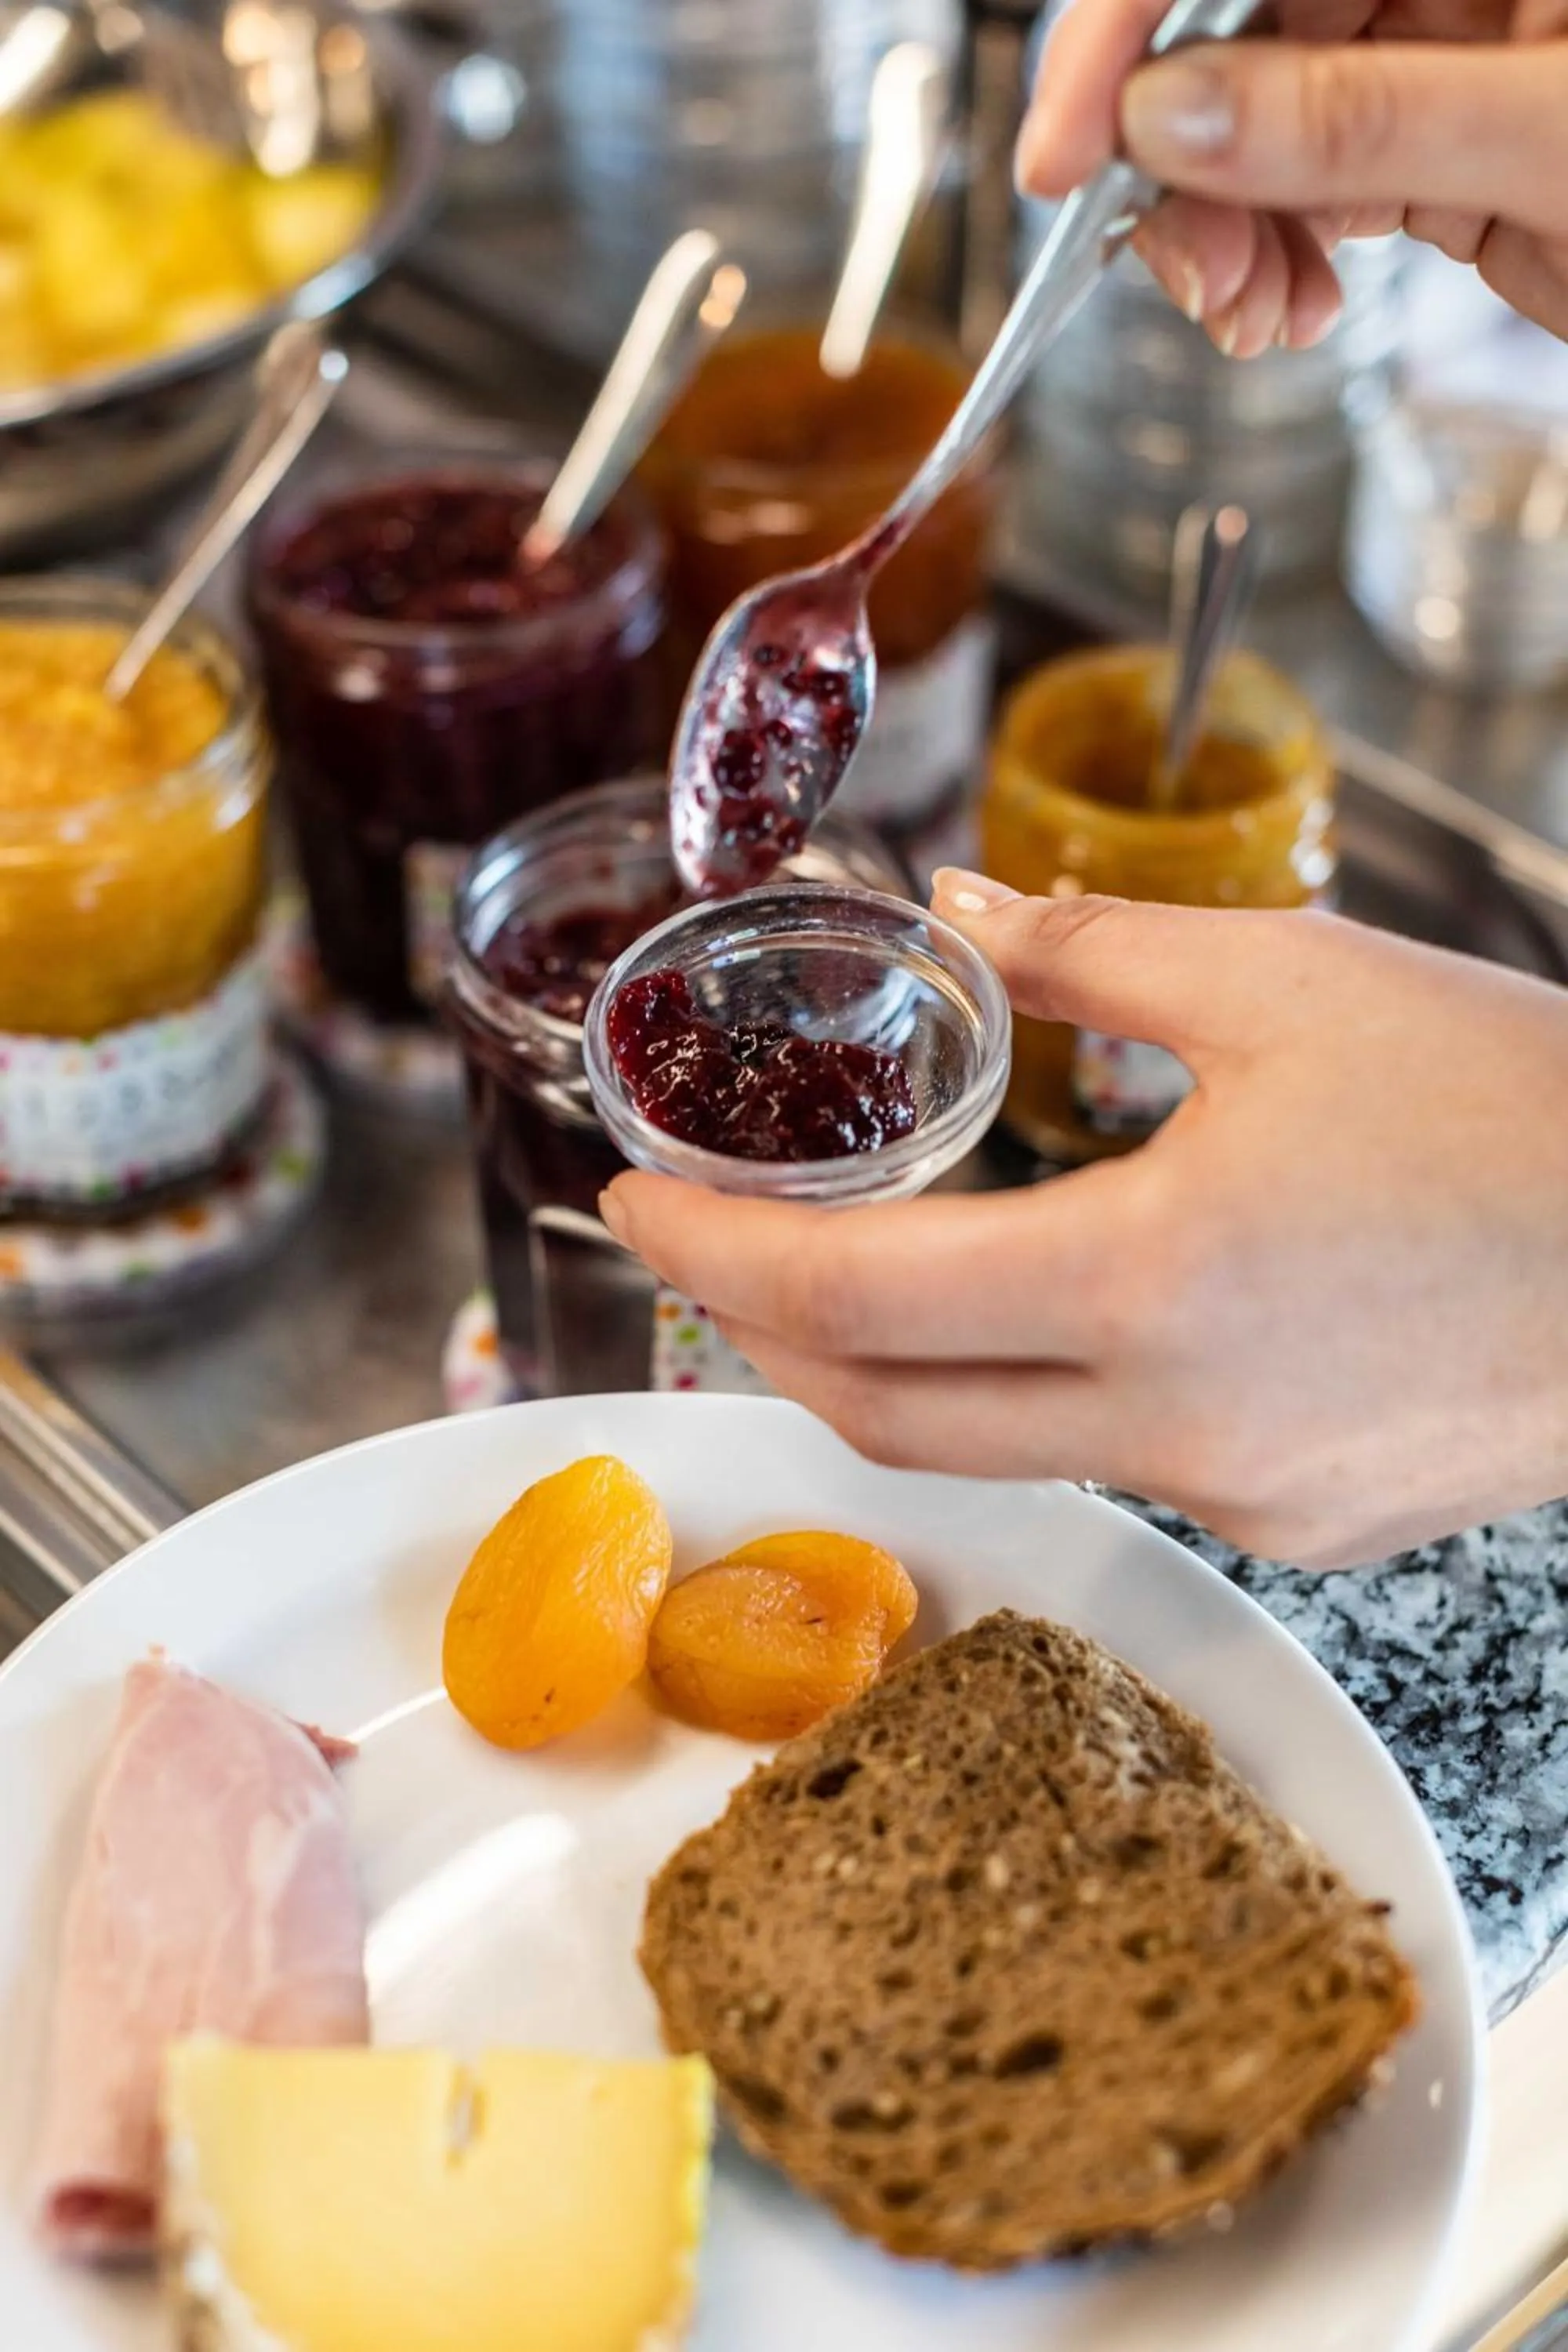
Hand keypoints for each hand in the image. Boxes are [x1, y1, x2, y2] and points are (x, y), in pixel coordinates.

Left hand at [601, 878, 1567, 1568]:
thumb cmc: (1523, 1115)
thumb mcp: (1296, 983)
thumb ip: (1093, 956)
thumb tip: (962, 914)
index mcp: (1149, 1283)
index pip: (851, 1297)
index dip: (711, 1252)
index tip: (628, 1200)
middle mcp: (1172, 1426)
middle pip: (887, 1415)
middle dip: (766, 1333)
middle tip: (711, 1243)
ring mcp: (1238, 1497)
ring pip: (996, 1450)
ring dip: (898, 1368)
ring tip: (864, 1266)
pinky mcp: (1300, 1523)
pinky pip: (1119, 1466)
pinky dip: (1042, 1393)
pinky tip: (1071, 1313)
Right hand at [1017, 0, 1567, 352]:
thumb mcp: (1554, 140)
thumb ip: (1356, 121)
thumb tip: (1169, 116)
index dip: (1132, 22)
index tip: (1066, 149)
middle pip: (1242, 12)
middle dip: (1180, 149)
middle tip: (1175, 267)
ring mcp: (1446, 36)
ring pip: (1259, 106)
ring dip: (1219, 222)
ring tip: (1244, 311)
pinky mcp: (1443, 131)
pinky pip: (1309, 173)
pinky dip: (1269, 248)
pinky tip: (1281, 305)